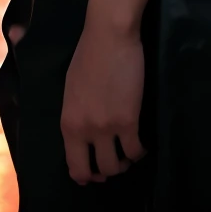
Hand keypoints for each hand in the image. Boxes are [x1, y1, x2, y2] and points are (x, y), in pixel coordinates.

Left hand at [60, 17, 145, 183]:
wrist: (109, 36)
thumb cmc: (88, 55)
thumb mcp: (72, 91)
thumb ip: (76, 116)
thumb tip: (85, 134)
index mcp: (67, 123)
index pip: (73, 165)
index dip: (86, 175)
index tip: (96, 171)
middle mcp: (84, 131)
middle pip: (95, 172)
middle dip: (106, 173)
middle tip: (117, 163)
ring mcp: (106, 128)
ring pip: (116, 166)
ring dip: (125, 162)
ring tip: (130, 152)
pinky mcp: (128, 120)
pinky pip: (136, 150)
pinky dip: (140, 151)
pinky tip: (143, 144)